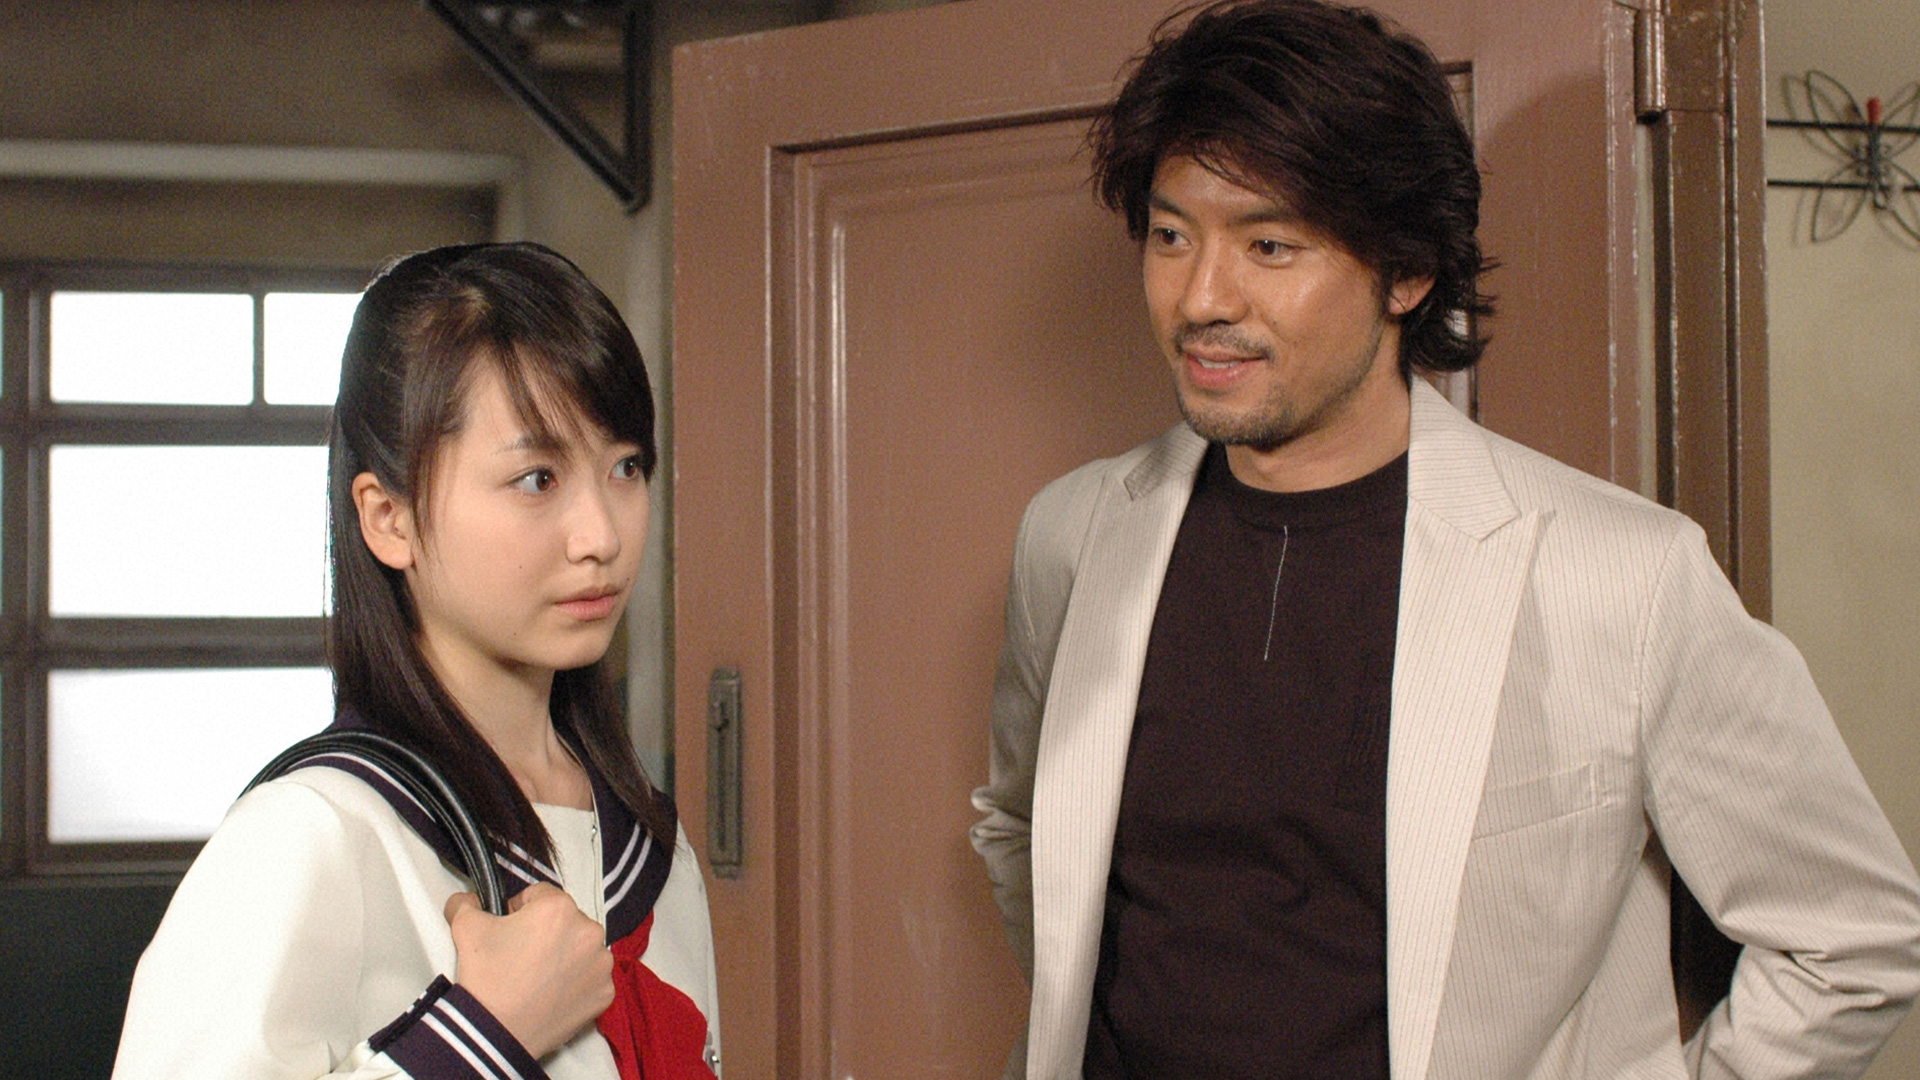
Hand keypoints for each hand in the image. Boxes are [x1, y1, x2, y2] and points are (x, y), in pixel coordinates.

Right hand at [444, 883, 613, 1058]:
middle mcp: (589, 930)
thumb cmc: (486, 977)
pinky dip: (576, 982)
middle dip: (546, 932)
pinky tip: (553, 993)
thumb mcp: (466, 928)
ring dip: (565, 955)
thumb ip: (465, 903)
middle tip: (522, 956)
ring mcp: (601, 964)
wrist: (496, 1032)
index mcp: (559, 908)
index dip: (520, 910)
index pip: (540, 896)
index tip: (510, 930)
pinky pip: (591, 977)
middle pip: (566, 921)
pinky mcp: (605, 992)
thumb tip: (467, 899)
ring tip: (538, 976)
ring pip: (581, 948)